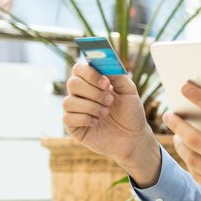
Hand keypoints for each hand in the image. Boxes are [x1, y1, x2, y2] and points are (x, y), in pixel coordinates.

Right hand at [62, 62, 158, 183]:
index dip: (90, 74)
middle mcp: (81, 94)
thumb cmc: (130, 112)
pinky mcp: (73, 126)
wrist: (133, 137)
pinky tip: (96, 122)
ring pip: (68, 101)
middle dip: (93, 92)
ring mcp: (75, 110)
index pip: (79, 69)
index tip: (107, 83)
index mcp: (93, 81)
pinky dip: (85, 119)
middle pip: (72, 83)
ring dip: (91, 107)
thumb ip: (117, 75)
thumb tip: (105, 63)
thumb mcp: (129, 90)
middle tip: (110, 101)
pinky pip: (67, 118)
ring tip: (106, 112)